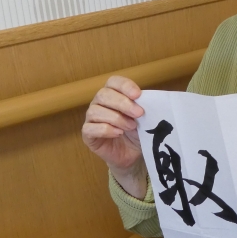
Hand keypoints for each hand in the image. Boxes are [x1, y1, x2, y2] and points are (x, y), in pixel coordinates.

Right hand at [81, 76, 147, 197]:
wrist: (132, 155)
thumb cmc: (136, 133)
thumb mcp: (143, 119)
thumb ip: (143, 107)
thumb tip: (149, 100)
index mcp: (113, 94)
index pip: (113, 82)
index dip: (124, 86)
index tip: (138, 94)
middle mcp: (99, 103)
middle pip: (103, 95)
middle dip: (123, 103)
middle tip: (139, 113)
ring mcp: (91, 119)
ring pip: (95, 111)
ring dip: (116, 118)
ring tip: (131, 127)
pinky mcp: (87, 134)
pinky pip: (90, 128)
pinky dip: (106, 130)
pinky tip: (118, 133)